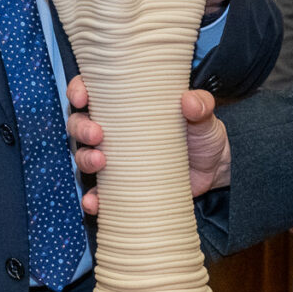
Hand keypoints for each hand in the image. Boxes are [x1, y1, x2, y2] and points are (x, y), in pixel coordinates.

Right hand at [68, 76, 229, 214]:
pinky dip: (92, 198)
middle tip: (97, 134)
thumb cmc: (203, 136)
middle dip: (81, 128)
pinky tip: (95, 201)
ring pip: (84, 155)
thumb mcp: (204, 116)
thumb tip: (189, 101)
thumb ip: (201, 105)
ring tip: (101, 162)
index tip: (82, 97)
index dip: (79, 90)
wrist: (213, 173)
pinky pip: (97, 192)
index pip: (93, 92)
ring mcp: (115, 159)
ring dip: (85, 158)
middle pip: (80, 124)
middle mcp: (114, 131)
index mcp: (127, 106)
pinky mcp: (120, 186)